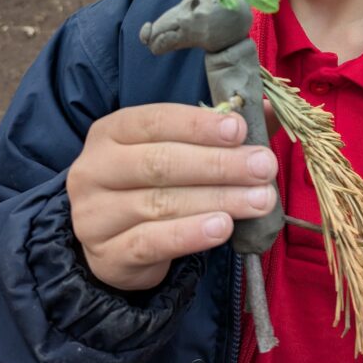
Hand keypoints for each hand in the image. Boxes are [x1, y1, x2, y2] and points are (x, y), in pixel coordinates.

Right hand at [67, 103, 278, 290]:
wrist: (116, 245)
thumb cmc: (155, 184)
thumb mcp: (180, 150)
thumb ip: (223, 129)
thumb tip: (267, 106)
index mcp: (112, 132)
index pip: (154, 121)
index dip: (198, 125)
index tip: (239, 130)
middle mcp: (95, 169)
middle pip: (160, 163)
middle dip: (218, 165)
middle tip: (264, 167)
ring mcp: (94, 216)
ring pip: (160, 204)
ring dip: (217, 200)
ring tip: (259, 200)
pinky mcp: (107, 256)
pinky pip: (151, 243)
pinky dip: (191, 235)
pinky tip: (223, 228)